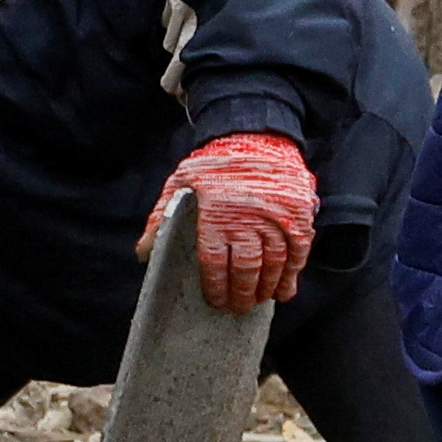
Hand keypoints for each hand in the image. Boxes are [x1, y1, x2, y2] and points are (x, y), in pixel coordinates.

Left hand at [154, 131, 317, 308]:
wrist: (254, 134)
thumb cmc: (214, 162)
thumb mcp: (180, 182)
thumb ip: (160, 217)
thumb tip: (143, 253)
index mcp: (216, 215)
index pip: (215, 263)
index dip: (217, 287)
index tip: (216, 300)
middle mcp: (247, 219)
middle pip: (247, 269)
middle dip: (243, 294)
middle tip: (239, 307)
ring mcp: (275, 217)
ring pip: (274, 263)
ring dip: (268, 287)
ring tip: (260, 300)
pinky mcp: (298, 213)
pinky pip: (298, 250)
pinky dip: (293, 273)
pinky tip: (285, 289)